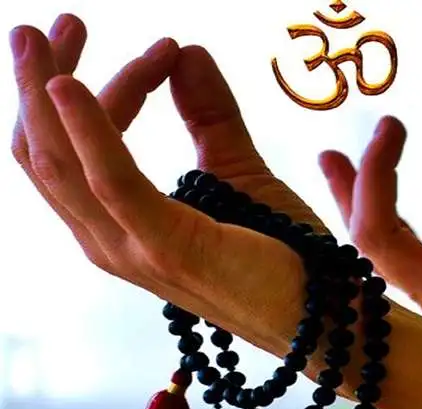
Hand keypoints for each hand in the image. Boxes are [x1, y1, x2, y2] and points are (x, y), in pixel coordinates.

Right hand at [9, 16, 344, 390]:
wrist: (325, 311)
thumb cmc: (283, 251)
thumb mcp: (240, 171)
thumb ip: (210, 117)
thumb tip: (185, 51)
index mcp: (126, 227)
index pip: (78, 151)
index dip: (101, 90)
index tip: (158, 48)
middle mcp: (114, 242)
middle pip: (48, 156)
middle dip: (41, 83)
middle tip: (64, 21)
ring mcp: (136, 250)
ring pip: (61, 165)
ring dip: (47, 91)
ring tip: (61, 28)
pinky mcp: (169, 248)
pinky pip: (112, 182)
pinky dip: (89, 130)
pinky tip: (71, 83)